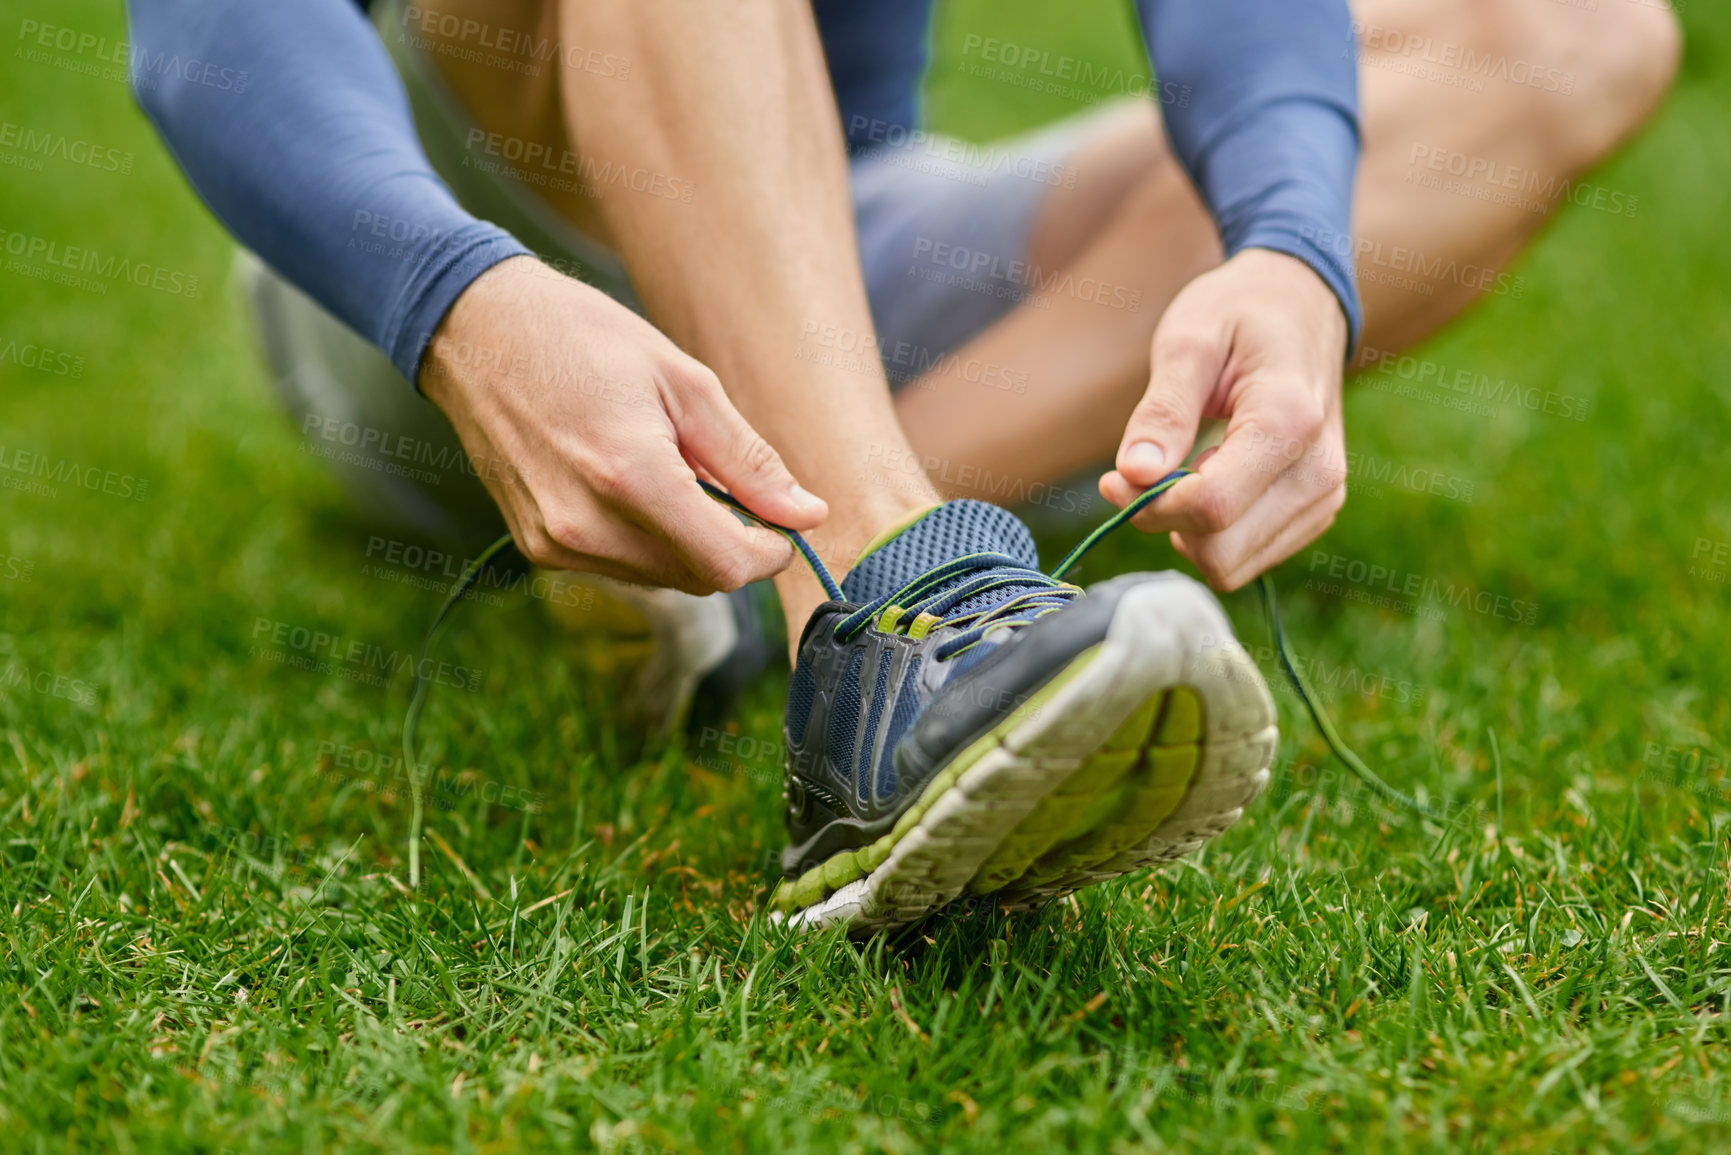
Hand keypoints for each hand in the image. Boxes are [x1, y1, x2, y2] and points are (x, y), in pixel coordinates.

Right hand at [421, 256, 826, 592]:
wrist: (474, 331)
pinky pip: (619, 566)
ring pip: (661, 578)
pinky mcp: (535, 547)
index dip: (768, 552)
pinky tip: (630, 482)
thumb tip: (808, 514)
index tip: (780, 520)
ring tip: (670, 469)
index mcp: (632, 478)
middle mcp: (587, 525)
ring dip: (687, 542)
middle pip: (698, 579)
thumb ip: (749, 459)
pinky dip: (645, 539)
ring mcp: (555, 542)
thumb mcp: (684, 381)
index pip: (726, 566)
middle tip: (726, 482)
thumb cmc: (583, 338)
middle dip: (730, 544)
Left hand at [1100, 249, 1349, 589]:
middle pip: (1221, 551)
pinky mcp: (1316, 512)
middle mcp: (1319, 470)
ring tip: (1181, 469)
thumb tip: (1132, 475)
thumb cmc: (1239, 314)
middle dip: (1164, 522)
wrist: (1302, 306)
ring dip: (1187, 531)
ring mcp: (1324, 496)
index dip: (1148, 506)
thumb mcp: (1188, 342)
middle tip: (1139, 474)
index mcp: (1289, 420)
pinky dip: (1212, 533)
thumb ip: (1161, 412)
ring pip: (1232, 565)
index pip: (1211, 506)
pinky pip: (1248, 558)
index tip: (1114, 479)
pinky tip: (1208, 480)